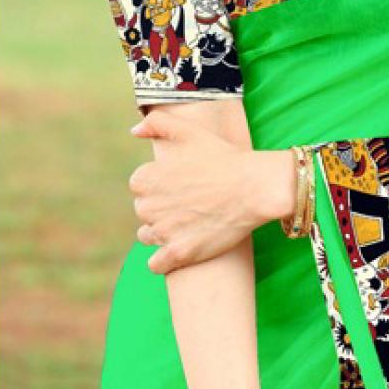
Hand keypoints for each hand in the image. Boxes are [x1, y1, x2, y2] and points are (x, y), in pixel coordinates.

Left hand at [128, 109, 294, 273]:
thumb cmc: (224, 157)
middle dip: (161, 206)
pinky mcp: (180, 253)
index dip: (159, 183)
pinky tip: (182, 246)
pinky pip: (156, 264)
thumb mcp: (190, 131)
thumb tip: (134, 130)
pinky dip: (165, 259)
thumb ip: (157, 124)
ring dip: (162, 231)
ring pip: (148, 236)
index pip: (139, 185)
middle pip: (144, 210)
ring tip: (188, 221)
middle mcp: (149, 206)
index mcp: (147, 178)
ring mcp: (164, 232)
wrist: (255, 186)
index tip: (178, 182)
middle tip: (188, 200)